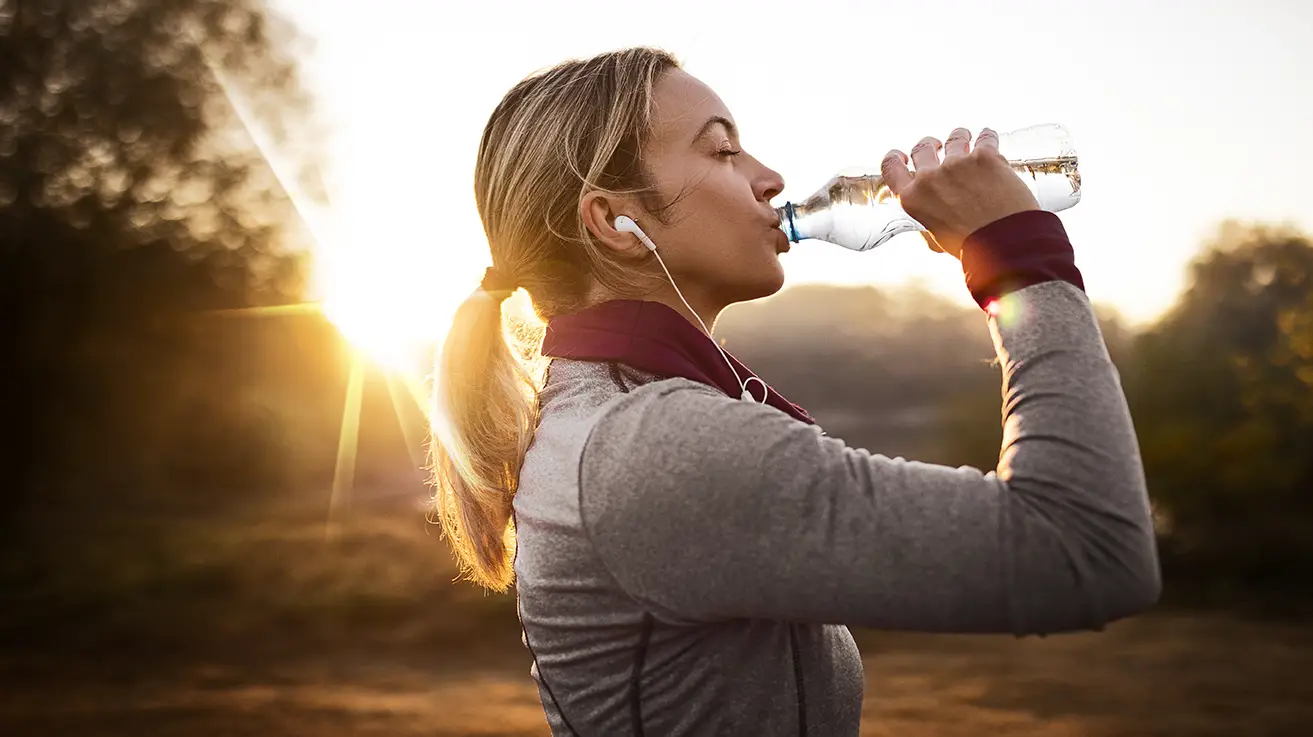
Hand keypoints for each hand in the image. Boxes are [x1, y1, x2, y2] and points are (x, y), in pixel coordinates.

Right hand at [881, 128, 1038, 258]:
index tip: (902, 155)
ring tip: (967, 139)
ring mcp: (957, 164)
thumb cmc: (972, 247)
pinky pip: (984, 137)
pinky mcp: (985, 156)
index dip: (895, 158)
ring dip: (959, 137)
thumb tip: (928, 218)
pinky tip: (988, 137)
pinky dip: (987, 136)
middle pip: (922, 148)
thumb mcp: (937, 238)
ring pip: (954, 137)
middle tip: (938, 146)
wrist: (1005, 243)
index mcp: (914, 199)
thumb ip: (928, 221)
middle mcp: (930, 178)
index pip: (892, 167)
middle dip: (930, 145)